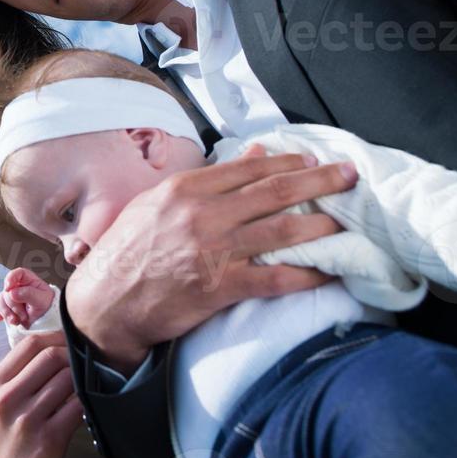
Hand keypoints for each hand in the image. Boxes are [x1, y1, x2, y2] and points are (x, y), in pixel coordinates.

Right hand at [0, 267, 54, 327]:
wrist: (44, 323)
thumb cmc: (46, 307)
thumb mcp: (42, 300)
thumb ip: (29, 294)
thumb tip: (12, 292)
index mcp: (28, 280)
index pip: (17, 273)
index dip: (11, 278)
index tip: (8, 288)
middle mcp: (17, 287)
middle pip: (7, 291)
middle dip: (14, 306)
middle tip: (25, 316)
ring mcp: (10, 297)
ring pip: (0, 300)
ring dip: (7, 312)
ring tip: (16, 321)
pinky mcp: (6, 307)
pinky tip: (0, 320)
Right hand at [0, 330, 83, 457]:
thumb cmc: (8, 441)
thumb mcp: (1, 403)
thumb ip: (21, 375)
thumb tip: (59, 346)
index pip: (29, 343)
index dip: (56, 337)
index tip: (71, 342)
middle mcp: (8, 398)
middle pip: (51, 356)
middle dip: (73, 356)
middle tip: (87, 363)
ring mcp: (28, 419)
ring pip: (68, 379)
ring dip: (84, 379)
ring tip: (90, 383)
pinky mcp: (49, 439)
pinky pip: (78, 406)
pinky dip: (88, 401)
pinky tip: (90, 405)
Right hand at [66, 145, 354, 371]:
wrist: (106, 301)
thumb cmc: (128, 249)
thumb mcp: (157, 203)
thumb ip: (207, 180)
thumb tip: (253, 156)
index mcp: (185, 189)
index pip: (250, 167)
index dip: (288, 161)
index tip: (314, 159)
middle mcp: (202, 214)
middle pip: (275, 192)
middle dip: (319, 181)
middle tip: (350, 176)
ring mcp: (213, 251)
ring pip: (282, 231)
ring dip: (321, 224)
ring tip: (345, 222)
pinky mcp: (221, 287)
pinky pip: (277, 278)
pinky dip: (308, 274)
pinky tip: (329, 271)